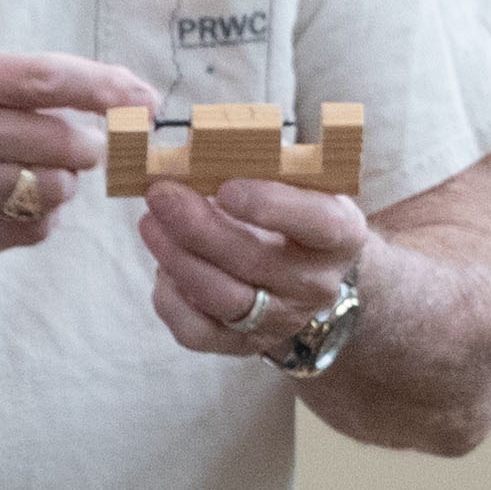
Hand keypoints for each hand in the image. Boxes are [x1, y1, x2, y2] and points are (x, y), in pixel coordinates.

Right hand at [0, 54, 160, 284]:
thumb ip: (35, 83)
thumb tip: (131, 95)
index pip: (50, 79)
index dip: (109, 89)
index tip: (149, 101)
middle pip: (65, 143)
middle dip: (85, 149)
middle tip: (69, 148)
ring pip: (57, 190)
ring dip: (61, 184)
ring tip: (27, 174)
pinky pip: (36, 229)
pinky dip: (38, 219)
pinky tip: (6, 204)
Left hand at [138, 172, 372, 364]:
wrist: (312, 272)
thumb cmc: (295, 210)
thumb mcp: (298, 180)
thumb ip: (261, 161)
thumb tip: (197, 145)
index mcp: (340, 234)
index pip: (316, 223)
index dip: (272, 205)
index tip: (227, 187)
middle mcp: (316, 284)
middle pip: (254, 262)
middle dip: (199, 227)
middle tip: (161, 194)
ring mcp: (280, 320)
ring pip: (222, 299)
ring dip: (177, 258)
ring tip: (150, 222)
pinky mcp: (243, 344)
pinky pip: (197, 333)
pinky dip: (170, 300)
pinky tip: (162, 266)